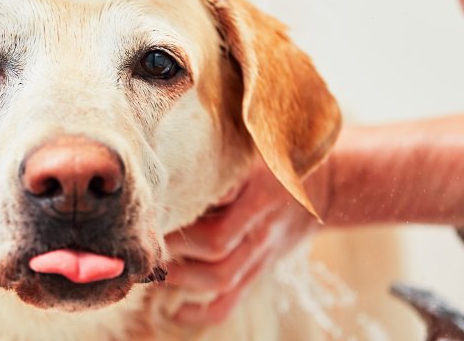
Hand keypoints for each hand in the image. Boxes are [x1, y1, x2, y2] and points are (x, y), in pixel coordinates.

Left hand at [162, 155, 325, 324]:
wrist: (321, 190)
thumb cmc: (277, 162)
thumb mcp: (256, 149)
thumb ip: (224, 158)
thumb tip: (177, 159)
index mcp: (260, 191)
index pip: (221, 205)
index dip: (183, 215)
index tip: (152, 210)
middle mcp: (260, 226)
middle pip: (215, 247)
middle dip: (173, 246)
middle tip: (143, 238)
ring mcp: (260, 254)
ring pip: (219, 279)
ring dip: (179, 277)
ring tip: (151, 265)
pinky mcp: (257, 272)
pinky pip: (230, 303)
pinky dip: (200, 314)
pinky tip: (174, 311)